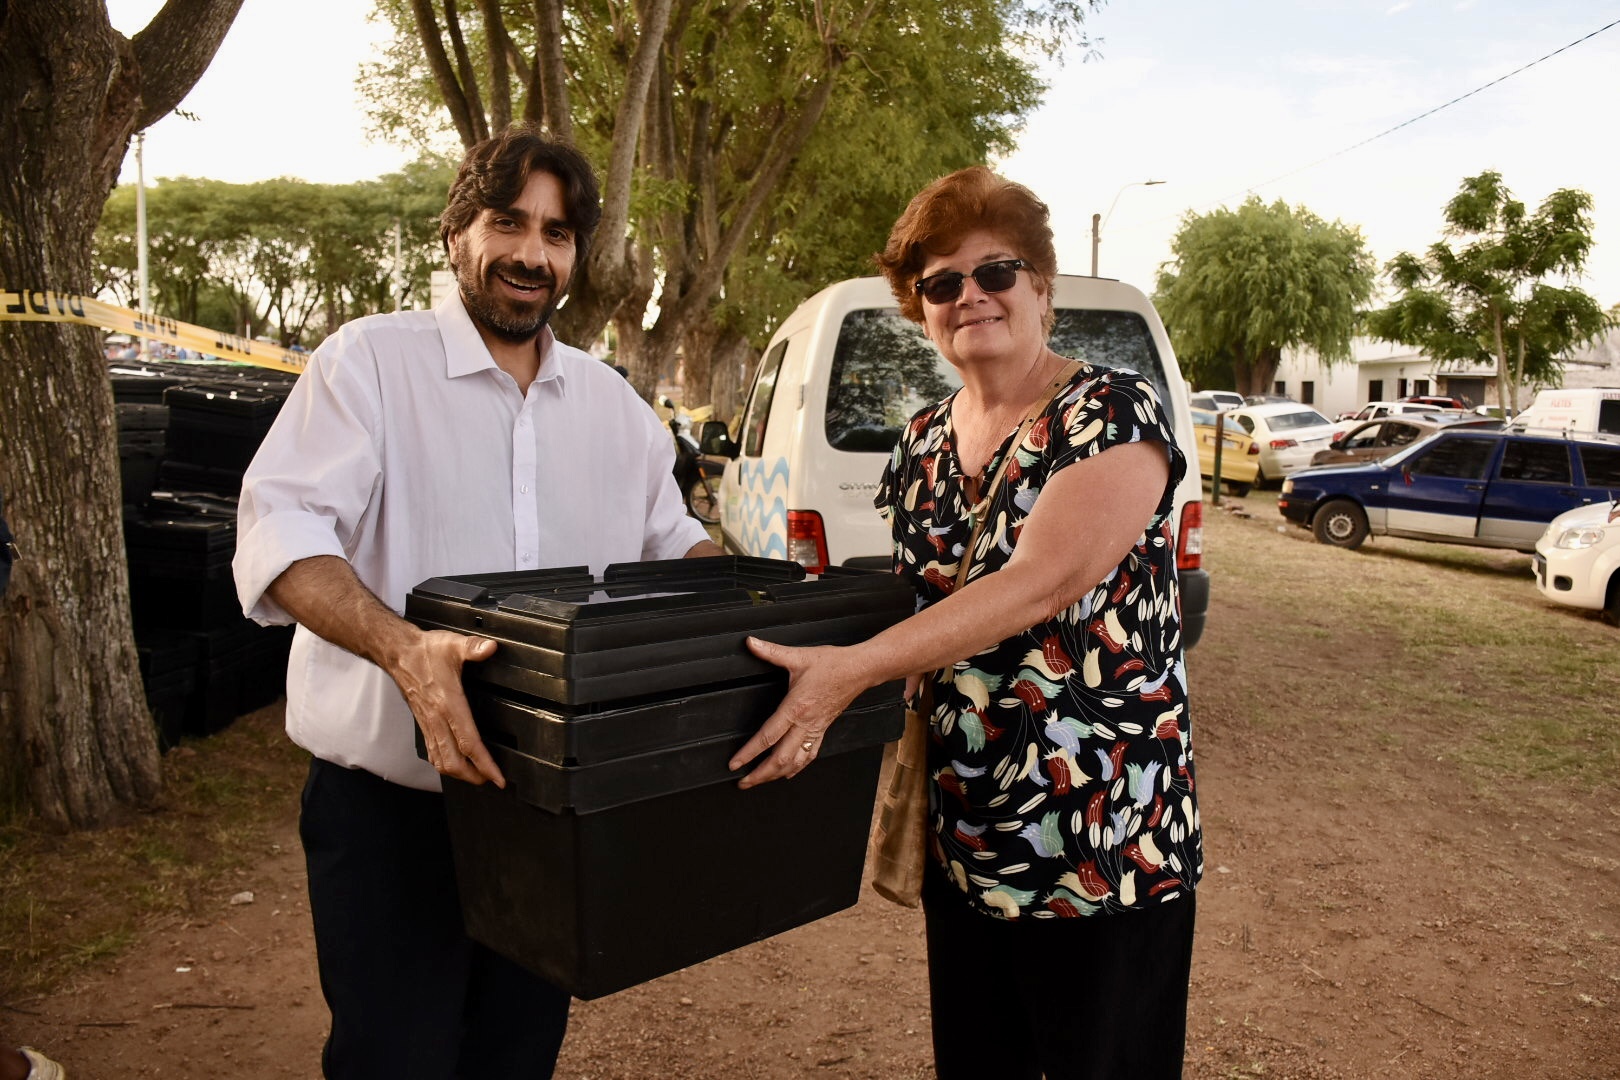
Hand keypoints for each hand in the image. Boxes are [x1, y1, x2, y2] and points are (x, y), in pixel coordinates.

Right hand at [392, 630, 504, 786]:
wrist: (398, 654)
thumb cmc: (425, 651)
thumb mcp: (452, 645)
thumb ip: (473, 647)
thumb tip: (490, 648)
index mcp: (448, 704)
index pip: (469, 743)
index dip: (485, 764)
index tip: (498, 777)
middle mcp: (437, 719)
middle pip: (454, 762)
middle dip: (473, 777)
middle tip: (491, 780)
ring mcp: (428, 723)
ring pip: (441, 761)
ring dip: (459, 773)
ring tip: (477, 776)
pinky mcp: (423, 723)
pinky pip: (433, 752)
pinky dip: (445, 764)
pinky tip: (455, 763)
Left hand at [729, 637, 868, 788]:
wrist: (861, 670)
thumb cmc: (833, 664)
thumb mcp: (799, 656)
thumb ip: (772, 651)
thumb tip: (751, 643)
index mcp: (795, 707)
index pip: (768, 737)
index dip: (749, 753)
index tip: (735, 764)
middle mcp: (805, 724)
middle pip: (780, 759)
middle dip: (760, 774)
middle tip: (743, 782)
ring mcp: (815, 729)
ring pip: (795, 762)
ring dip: (776, 775)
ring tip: (760, 781)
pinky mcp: (823, 730)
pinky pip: (810, 755)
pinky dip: (797, 768)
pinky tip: (788, 773)